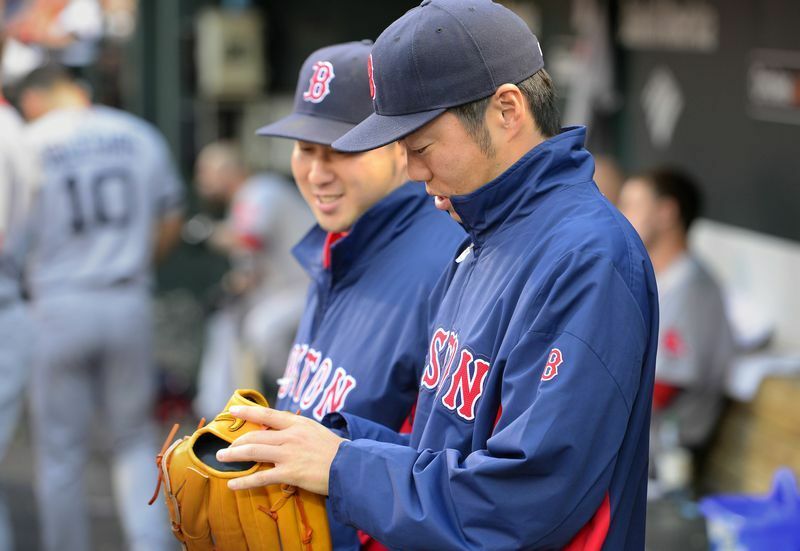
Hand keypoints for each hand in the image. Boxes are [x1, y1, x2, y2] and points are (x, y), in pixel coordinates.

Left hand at [216, 406, 345, 495]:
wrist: (350, 466)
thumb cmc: (336, 450)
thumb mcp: (316, 431)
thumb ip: (297, 430)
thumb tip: (280, 431)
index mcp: (297, 424)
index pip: (267, 415)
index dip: (248, 412)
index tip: (233, 411)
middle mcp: (290, 436)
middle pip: (255, 436)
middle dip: (236, 442)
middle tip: (224, 447)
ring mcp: (288, 454)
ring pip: (253, 452)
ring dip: (234, 456)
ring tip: (222, 458)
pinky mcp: (289, 473)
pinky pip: (261, 477)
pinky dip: (244, 481)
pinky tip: (233, 484)